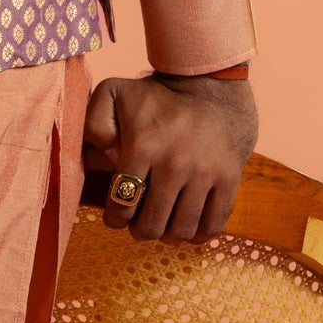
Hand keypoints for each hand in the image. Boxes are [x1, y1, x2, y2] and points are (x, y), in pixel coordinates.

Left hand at [82, 72, 258, 241]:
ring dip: (168, 235)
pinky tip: (188, 225)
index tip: (117, 216)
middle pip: (150, 225)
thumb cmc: (155, 97)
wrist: (210, 87)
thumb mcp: (113, 94)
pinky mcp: (228, 177)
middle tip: (139, 222)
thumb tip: (100, 160)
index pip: (121, 204)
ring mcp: (204, 173)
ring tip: (164, 224)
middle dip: (140, 230)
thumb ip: (94, 123)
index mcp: (142, 146)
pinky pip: (213, 224)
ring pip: (181, 230)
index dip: (115, 219)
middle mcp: (174, 163)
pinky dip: (199, 234)